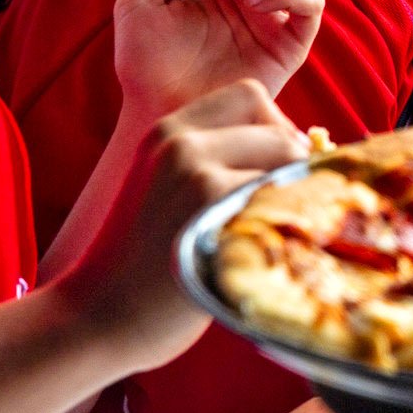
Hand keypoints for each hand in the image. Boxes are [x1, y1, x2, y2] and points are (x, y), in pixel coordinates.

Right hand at [56, 80, 306, 373]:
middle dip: (293, 167)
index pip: (251, 95)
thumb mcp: (170, 188)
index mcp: (168, 131)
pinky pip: (286, 195)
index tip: (272, 169)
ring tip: (270, 233)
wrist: (101, 317)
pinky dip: (291, 220)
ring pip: (290, 161)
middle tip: (279, 211)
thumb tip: (312, 143)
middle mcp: (181, 141)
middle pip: (281, 129)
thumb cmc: (151, 261)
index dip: (276, 128)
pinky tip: (266, 249)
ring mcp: (197, 169)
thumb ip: (222, 158)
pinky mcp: (214, 200)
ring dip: (296, 196)